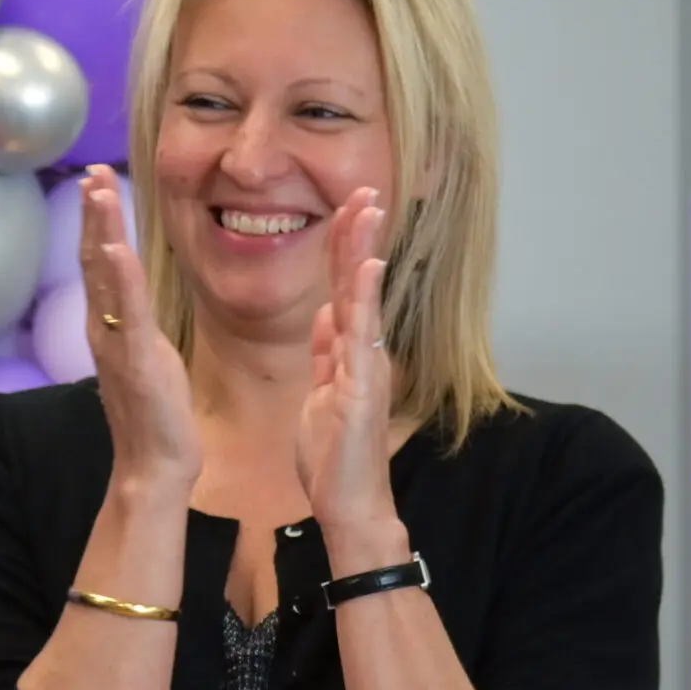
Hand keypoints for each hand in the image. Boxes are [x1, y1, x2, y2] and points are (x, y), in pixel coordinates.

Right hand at [76, 165, 199, 497]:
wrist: (153, 466)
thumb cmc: (155, 414)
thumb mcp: (147, 355)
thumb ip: (134, 322)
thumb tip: (131, 296)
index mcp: (110, 326)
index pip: (99, 263)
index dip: (96, 221)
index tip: (97, 180)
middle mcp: (104, 330)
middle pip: (93, 260)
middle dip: (93, 213)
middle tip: (91, 170)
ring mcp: (116, 345)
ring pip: (104, 278)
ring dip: (100, 231)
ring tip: (97, 191)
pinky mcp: (136, 363)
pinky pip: (126, 315)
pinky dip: (119, 279)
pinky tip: (115, 249)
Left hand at [292, 191, 407, 561]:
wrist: (349, 502)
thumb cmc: (335, 454)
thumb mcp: (323, 393)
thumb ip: (328, 353)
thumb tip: (328, 315)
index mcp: (350, 352)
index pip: (344, 290)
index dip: (343, 248)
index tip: (346, 206)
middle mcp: (365, 353)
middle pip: (357, 284)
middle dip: (358, 235)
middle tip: (363, 187)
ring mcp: (367, 367)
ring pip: (364, 300)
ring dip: (363, 253)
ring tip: (367, 208)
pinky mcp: (363, 388)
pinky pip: (363, 338)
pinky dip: (365, 301)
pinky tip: (367, 269)